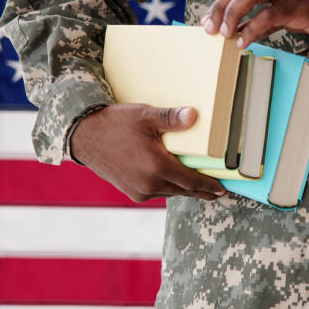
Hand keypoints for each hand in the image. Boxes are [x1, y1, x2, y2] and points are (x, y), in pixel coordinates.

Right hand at [70, 104, 225, 202]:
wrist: (85, 137)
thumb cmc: (115, 124)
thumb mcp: (145, 115)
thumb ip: (171, 118)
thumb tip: (193, 116)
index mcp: (157, 166)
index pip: (192, 182)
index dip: (209, 186)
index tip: (223, 190)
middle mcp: (149, 183)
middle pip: (184, 191)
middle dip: (202, 192)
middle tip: (217, 192)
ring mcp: (139, 190)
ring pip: (171, 192)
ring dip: (185, 190)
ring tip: (198, 187)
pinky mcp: (131, 192)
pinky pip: (157, 192)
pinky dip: (168, 188)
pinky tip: (173, 182)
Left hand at [201, 0, 308, 47]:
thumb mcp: (291, 8)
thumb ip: (266, 17)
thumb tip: (241, 34)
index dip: (221, 0)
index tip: (208, 20)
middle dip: (221, 6)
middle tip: (210, 28)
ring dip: (233, 13)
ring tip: (224, 34)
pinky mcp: (304, 4)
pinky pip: (272, 13)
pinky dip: (253, 27)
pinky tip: (245, 42)